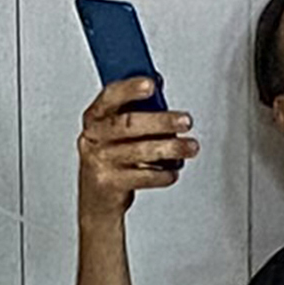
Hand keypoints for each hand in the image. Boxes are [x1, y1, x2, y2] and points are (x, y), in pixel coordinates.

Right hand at [77, 74, 194, 217]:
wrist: (98, 200)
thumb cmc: (112, 158)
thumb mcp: (117, 131)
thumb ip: (135, 108)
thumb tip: (158, 85)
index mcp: (95, 118)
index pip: (110, 97)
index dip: (130, 89)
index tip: (151, 84)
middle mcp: (94, 138)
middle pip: (128, 124)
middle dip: (161, 121)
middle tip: (185, 121)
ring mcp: (100, 161)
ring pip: (140, 151)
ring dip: (171, 148)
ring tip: (189, 147)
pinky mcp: (110, 184)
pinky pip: (143, 176)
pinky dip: (163, 174)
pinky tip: (172, 171)